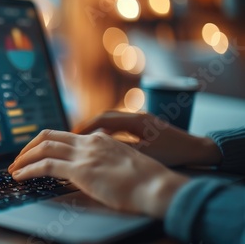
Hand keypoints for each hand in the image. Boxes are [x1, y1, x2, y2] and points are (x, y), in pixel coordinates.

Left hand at [8, 130, 188, 217]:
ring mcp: (84, 154)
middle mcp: (89, 142)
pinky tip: (20, 176)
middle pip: (49, 136)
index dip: (46, 143)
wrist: (157, 186)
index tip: (37, 153)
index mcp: (100, 139)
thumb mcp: (125, 163)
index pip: (65, 136)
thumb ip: (107, 160)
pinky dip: (28, 170)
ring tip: (13, 168)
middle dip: (29, 147)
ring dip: (24, 158)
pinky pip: (45, 166)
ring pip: (43, 148)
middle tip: (18, 158)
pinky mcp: (80, 170)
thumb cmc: (147, 181)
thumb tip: (94, 167)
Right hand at [79, 111, 220, 165]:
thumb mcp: (145, 154)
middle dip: (88, 126)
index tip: (72, 135)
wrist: (198, 150)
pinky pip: (120, 127)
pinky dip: (108, 133)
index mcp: (136, 120)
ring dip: (97, 130)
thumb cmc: (174, 153)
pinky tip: (102, 143)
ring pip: (112, 122)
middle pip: (105, 117)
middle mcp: (136, 116)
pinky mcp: (144, 127)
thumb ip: (121, 150)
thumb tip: (98, 150)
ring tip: (83, 140)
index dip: (86, 127)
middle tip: (72, 136)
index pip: (103, 119)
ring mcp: (141, 121)